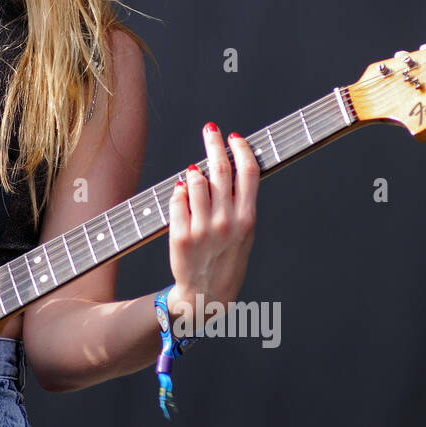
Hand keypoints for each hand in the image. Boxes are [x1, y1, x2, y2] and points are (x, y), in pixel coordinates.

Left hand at [165, 123, 258, 322]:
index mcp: (247, 220)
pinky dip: (178, 191)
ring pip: (196, 181)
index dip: (242, 149)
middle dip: (214, 144)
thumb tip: (227, 168)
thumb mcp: (243, 234)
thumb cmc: (226, 261)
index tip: (234, 136)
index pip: (249, 173)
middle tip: (210, 130)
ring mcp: (203, 229)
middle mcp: (227, 223)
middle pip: (221, 170)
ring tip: (193, 170)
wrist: (205, 296)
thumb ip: (238, 204)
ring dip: (194, 170)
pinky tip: (181, 190)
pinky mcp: (180, 236)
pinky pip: (177, 200)